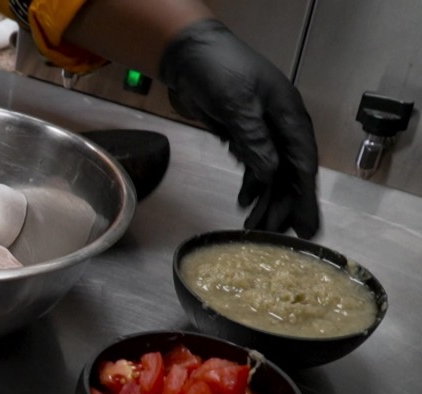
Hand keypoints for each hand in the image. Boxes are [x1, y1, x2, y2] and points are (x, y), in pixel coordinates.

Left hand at [160, 19, 319, 237]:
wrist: (189, 55)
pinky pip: (254, 166)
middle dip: (284, 206)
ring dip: (265, 201)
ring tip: (256, 229)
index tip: (307, 226)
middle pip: (288, 174)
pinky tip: (244, 204)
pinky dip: (250, 186)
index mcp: (288, 116)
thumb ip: (254, 140)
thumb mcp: (237, 105)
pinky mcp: (242, 135)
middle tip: (279, 237)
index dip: (305, 197)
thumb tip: (270, 175)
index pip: (302, 163)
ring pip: (270, 174)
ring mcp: (262, 131)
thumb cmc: (218, 69)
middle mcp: (280, 126)